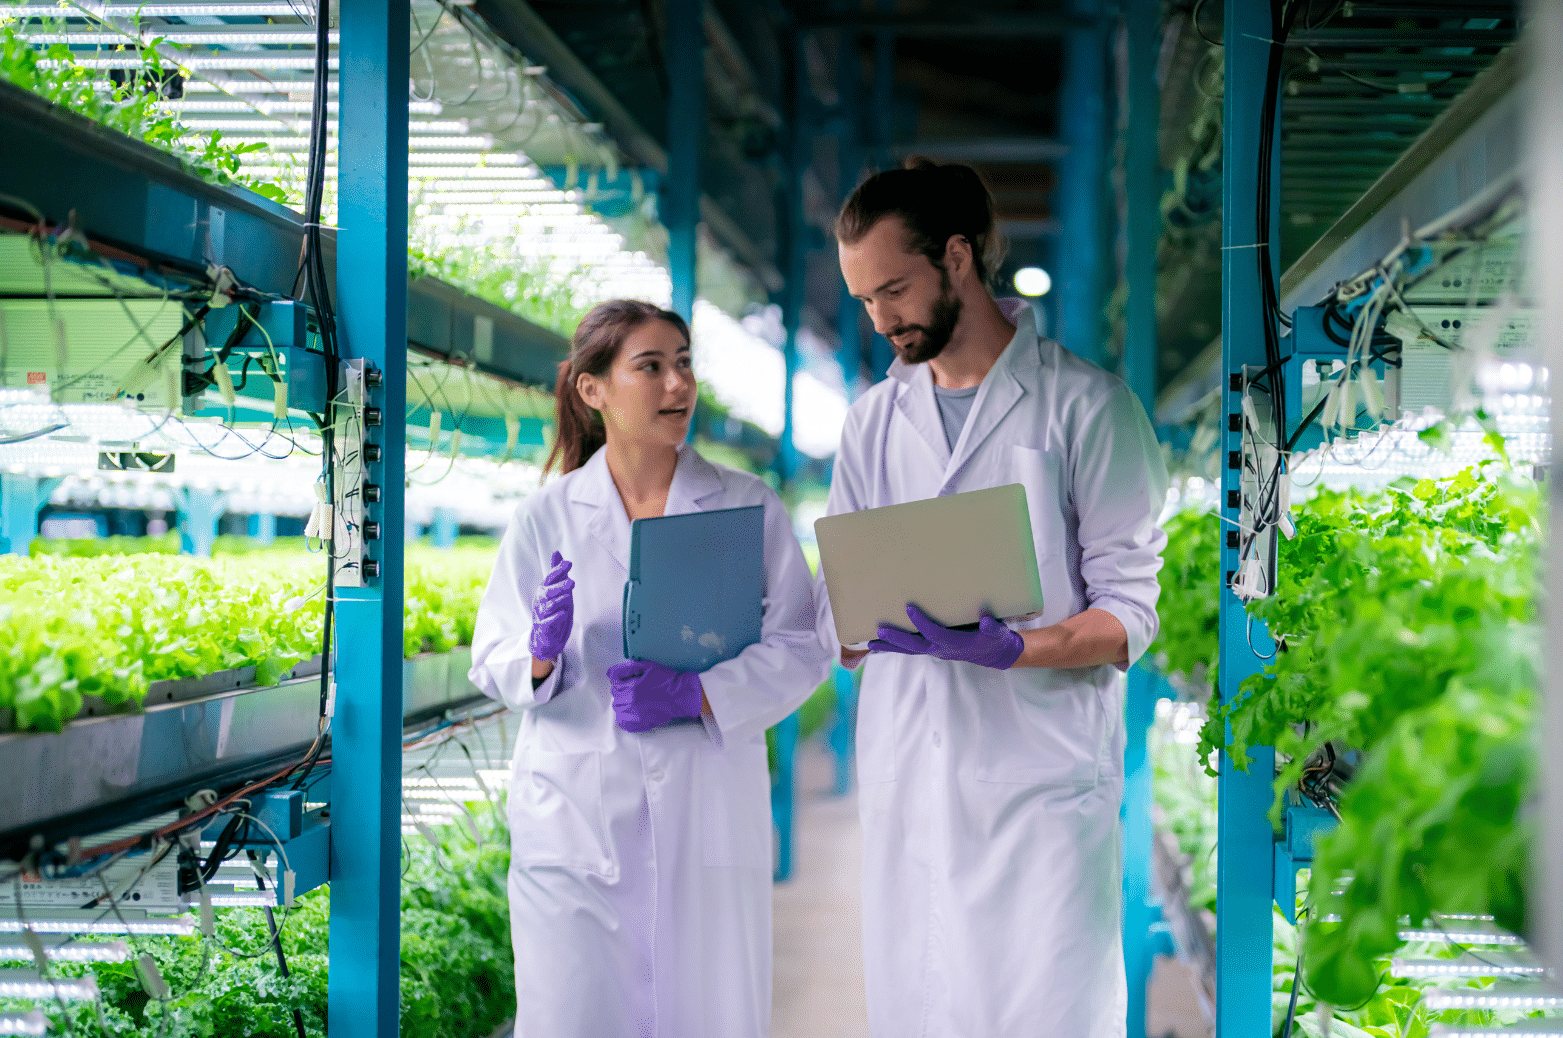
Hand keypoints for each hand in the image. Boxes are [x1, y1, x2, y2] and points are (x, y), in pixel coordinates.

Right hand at [527, 551, 574, 662]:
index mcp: (545, 590)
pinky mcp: (544, 627)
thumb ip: (557, 573)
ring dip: (559, 600)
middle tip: (572, 582)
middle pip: (548, 591)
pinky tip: (563, 614)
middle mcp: (541, 601)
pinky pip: (549, 621)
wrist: (546, 637)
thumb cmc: (553, 610)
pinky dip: (556, 617)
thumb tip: (557, 553)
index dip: (558, 570)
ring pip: (549, 605)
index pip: (550, 578)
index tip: (569, 563)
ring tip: (569, 597)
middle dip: (559, 586)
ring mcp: (542, 614)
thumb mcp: (557, 590)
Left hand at [606, 659, 703, 732]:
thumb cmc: (667, 680)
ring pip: (618, 708)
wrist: (680, 696)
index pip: (614, 682)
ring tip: (633, 699)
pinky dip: (625, 717)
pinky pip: (623, 722)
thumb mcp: (648, 667)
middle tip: (633, 688)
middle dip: (622, 690)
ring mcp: (634, 714)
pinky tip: (633, 711)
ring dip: (623, 702)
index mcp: (632, 687)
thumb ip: (628, 668)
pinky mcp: (639, 724)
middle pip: (616, 695)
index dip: (619, 678)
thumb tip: (611, 673)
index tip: (626, 679)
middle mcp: (631, 702)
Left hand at [868, 604, 1023, 670]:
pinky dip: (895, 648)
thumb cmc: (995, 639)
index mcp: (955, 643)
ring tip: (870, 644)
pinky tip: (880, 645)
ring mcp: (935, 651)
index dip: (921, 622)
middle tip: (880, 631)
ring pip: (909, 650)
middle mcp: (941, 649)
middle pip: (915, 646)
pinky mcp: (932, 649)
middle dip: (897, 639)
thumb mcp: (998, 633)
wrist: (994, 654)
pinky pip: (911, 650)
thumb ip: (992, 628)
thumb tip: (986, 622)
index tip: (909, 608)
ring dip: (890, 647)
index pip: (934, 633)